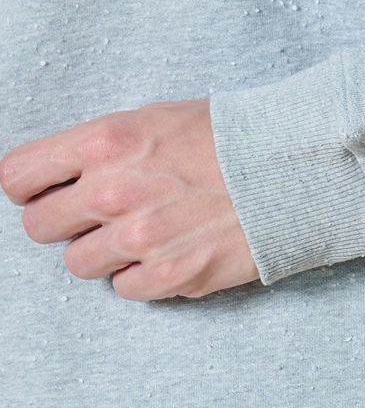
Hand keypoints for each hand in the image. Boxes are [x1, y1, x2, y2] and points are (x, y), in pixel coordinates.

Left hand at [0, 100, 259, 299]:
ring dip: (105, 250)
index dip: (28, 185)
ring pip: (79, 263)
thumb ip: (105, 147)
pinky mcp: (170, 277)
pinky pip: (124, 289)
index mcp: (107, 142)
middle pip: (39, 226)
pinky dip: (142, 274)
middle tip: (100, 213)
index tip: (43, 190)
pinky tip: (172, 249)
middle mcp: (113, 192)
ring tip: (146, 230)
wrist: (294, 167)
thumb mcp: (160, 118)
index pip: (19, 175)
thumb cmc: (232, 136)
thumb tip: (66, 174)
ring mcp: (141, 239)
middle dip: (65, 220)